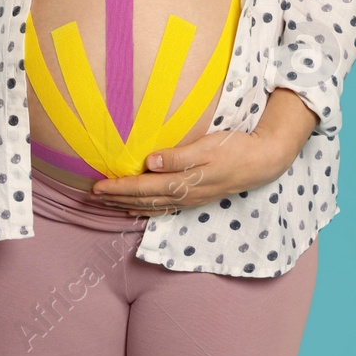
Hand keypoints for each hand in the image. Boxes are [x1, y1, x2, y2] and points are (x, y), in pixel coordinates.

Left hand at [85, 128, 296, 215]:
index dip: (118, 188)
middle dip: (116, 199)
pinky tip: (137, 208)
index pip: (143, 188)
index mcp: (184, 182)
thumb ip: (178, 156)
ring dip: (128, 205)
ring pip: (152, 206)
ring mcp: (191, 199)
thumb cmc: (235, 148)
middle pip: (143, 200)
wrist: (263, 161)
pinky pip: (165, 207)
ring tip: (108, 203)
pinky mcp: (196, 198)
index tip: (97, 187)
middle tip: (92, 196)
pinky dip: (147, 209)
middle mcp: (184, 195)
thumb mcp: (207, 146)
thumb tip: (149, 162)